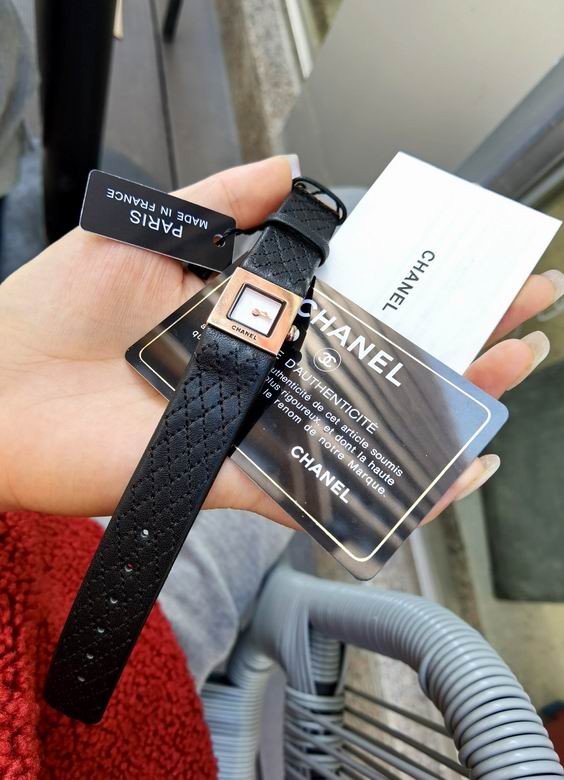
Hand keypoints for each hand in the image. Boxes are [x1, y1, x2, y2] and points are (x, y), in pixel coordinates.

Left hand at [0, 157, 559, 527]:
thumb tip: (292, 167)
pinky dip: (386, 487)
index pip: (350, 296)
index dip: (412, 281)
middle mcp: (258, 370)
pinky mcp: (232, 477)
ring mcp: (252, 426)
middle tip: (523, 316)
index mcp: (244, 312)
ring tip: (505, 375)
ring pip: (364, 423)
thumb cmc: (51, 310)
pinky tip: (448, 468)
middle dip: (452, 336)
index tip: (468, 264)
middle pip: (374, 358)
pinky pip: (320, 489)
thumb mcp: (142, 230)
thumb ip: (219, 200)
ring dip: (441, 404)